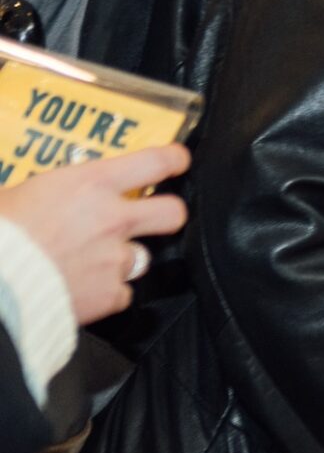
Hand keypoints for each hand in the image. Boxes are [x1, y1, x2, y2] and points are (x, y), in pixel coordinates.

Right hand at [0, 145, 190, 324]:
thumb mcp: (15, 194)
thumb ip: (44, 192)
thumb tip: (34, 194)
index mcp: (90, 184)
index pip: (153, 162)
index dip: (173, 158)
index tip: (178, 159)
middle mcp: (113, 219)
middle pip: (172, 212)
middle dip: (168, 213)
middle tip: (154, 216)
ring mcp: (116, 258)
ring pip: (141, 257)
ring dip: (121, 260)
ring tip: (89, 261)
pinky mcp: (111, 293)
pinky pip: (120, 293)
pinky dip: (105, 293)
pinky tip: (82, 288)